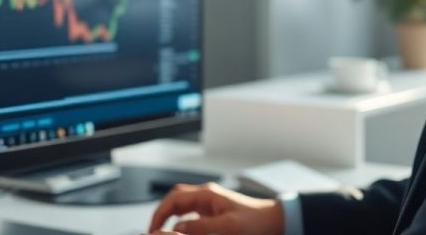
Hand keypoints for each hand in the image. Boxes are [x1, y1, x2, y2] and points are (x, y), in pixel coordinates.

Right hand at [147, 182, 283, 234]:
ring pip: (181, 204)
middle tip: (153, 230)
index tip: (152, 229)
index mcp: (207, 194)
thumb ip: (201, 227)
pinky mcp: (213, 211)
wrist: (273, 221)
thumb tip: (178, 227)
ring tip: (162, 231)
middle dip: (161, 213)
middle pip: (175, 198)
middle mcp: (206, 196)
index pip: (174, 199)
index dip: (160, 214)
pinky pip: (190, 212)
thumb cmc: (255, 222)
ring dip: (170, 215)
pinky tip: (180, 230)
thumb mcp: (228, 227)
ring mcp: (209, 202)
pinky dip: (180, 219)